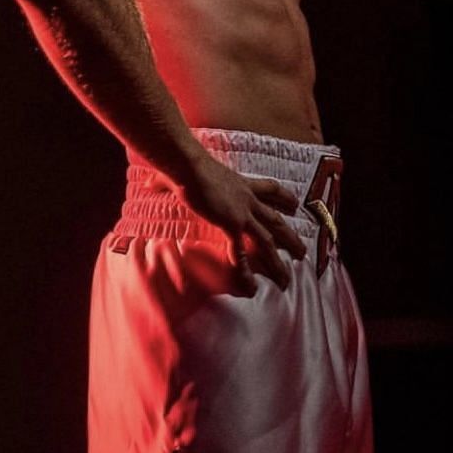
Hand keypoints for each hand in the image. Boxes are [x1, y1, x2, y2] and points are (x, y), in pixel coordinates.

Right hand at [171, 154, 308, 292]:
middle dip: (290, 237)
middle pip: (277, 219)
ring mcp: (243, 212)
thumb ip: (172, 180)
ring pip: (268, 239)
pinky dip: (245, 270)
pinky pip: (241, 252)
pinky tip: (250, 287)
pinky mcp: (232, 223)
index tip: (295, 205)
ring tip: (287, 278)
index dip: (284, 198)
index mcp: (243, 185)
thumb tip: (150, 182)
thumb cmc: (186, 165)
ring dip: (278, 260)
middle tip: (303, 252)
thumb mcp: (186, 172)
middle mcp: (249, 199)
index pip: (271, 190)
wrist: (189, 165)